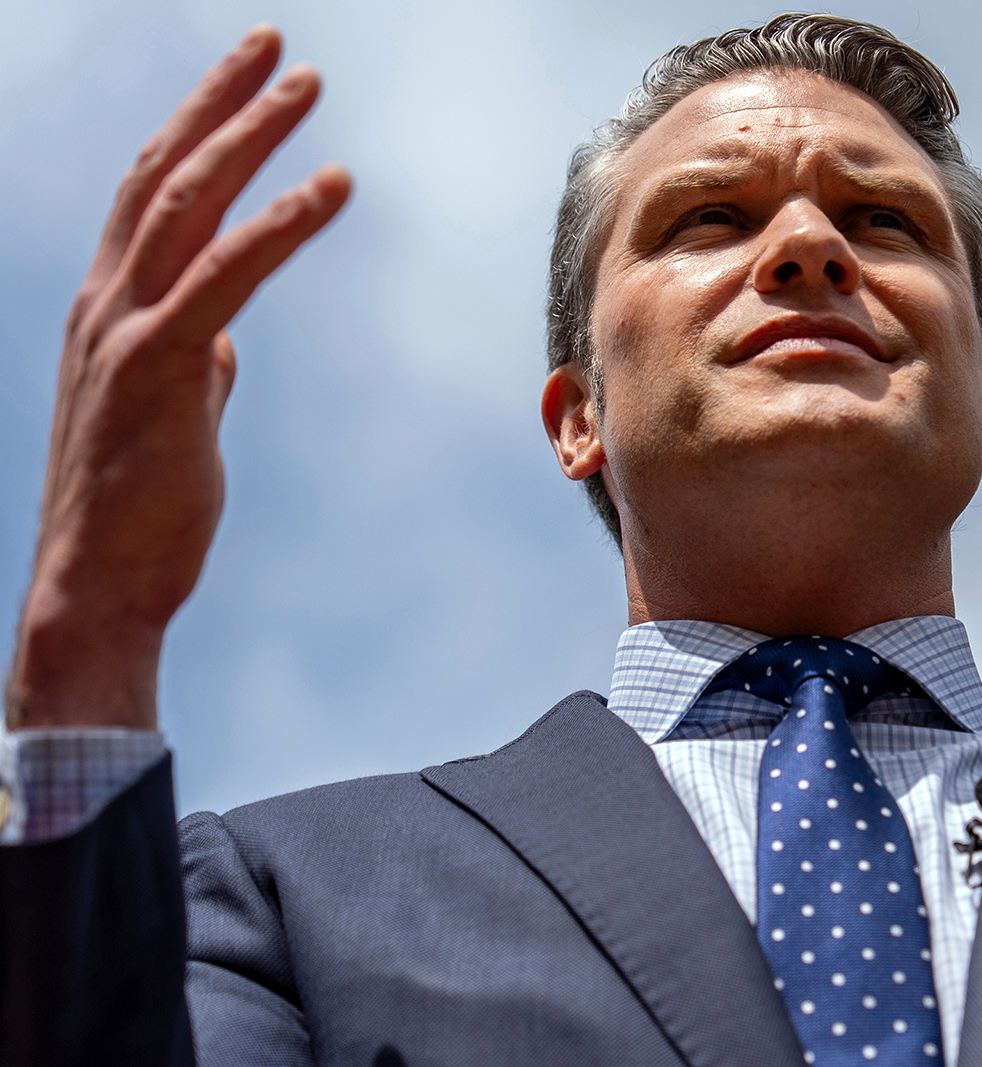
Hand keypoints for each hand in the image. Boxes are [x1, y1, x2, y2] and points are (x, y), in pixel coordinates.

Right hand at [6, 26, 349, 728]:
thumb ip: (192, 367)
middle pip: (161, 170)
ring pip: (185, 202)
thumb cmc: (140, 507)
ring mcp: (122, 329)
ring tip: (306, 86)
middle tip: (279, 44)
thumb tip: (222, 344)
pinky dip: (280, 224)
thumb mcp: (170, 417)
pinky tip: (331, 186)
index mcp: (108, 307)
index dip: (196, 131)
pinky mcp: (156, 368)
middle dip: (219, 99)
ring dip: (249, 134)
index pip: (149, 195)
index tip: (247, 84)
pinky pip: (224, 275)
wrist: (100, 585)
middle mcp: (103, 301)